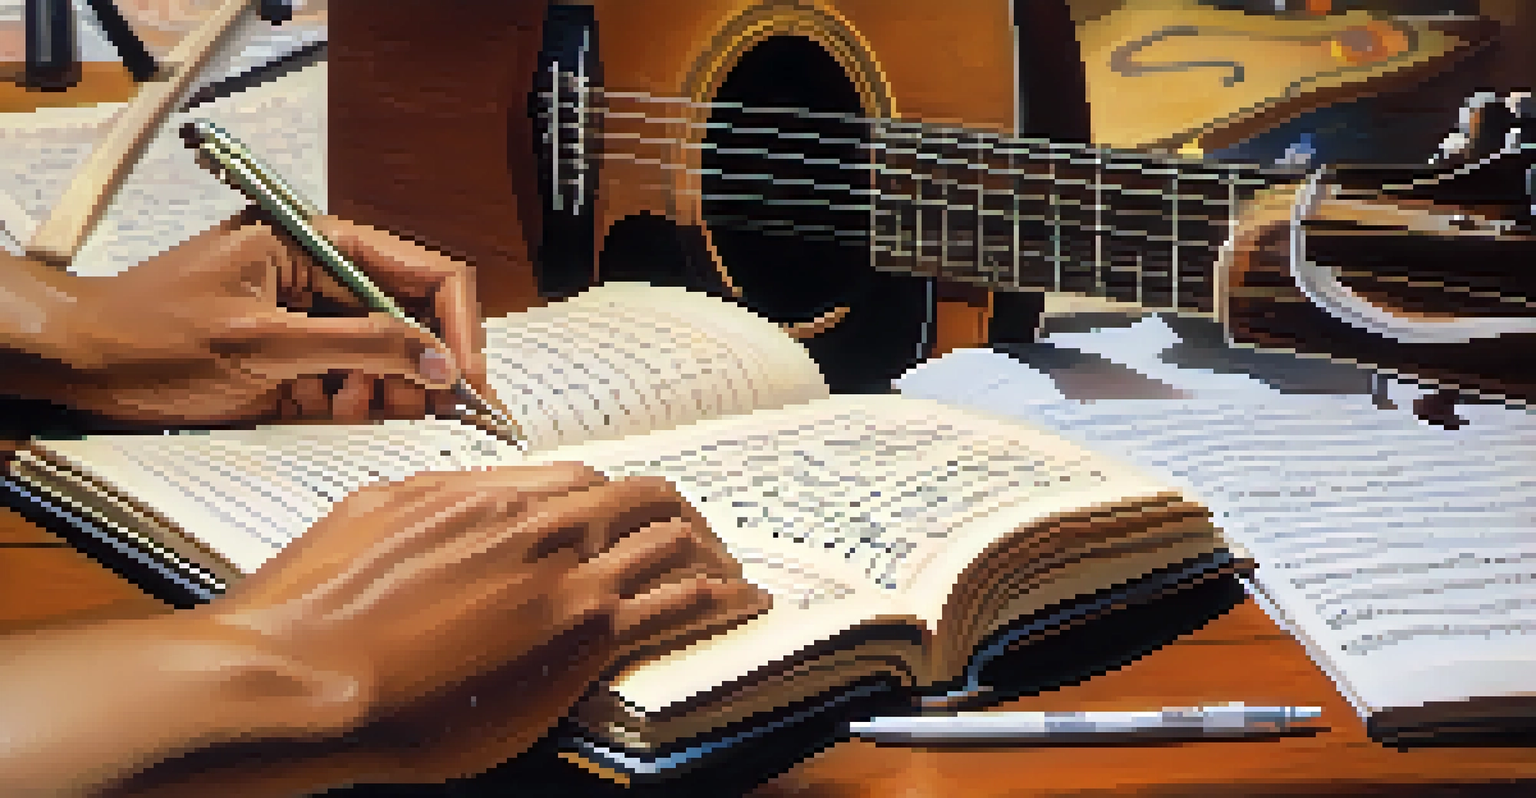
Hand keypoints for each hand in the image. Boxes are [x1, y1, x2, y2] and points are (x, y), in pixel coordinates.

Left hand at [37, 210, 489, 425]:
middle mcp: (326, 275)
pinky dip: (358, 404)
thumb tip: (443, 363)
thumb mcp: (262, 343)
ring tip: (363, 412)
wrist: (78, 365)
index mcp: (321, 244)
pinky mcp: (298, 358)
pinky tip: (334, 412)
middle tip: (432, 415)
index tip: (468, 382)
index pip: (427, 275)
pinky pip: (355, 381)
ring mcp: (313, 319)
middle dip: (428, 367)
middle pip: (416, 318)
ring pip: (390, 356)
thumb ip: (359, 347)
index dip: (458, 328)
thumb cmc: (152, 337)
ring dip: (392, 391)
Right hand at [100, 464, 769, 795]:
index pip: (580, 479)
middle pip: (637, 497)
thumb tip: (456, 506)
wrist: (303, 678)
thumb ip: (429, 508)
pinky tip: (743, 603)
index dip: (616, 500)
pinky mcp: (585, 634)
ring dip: (710, 553)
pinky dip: (721, 597)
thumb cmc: (310, 613)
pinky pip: (679, 602)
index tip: (631, 518)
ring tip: (732, 574)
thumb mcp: (366, 522)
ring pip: (670, 538)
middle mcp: (534, 521)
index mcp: (482, 494)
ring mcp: (565, 574)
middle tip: (697, 541)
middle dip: (677, 516)